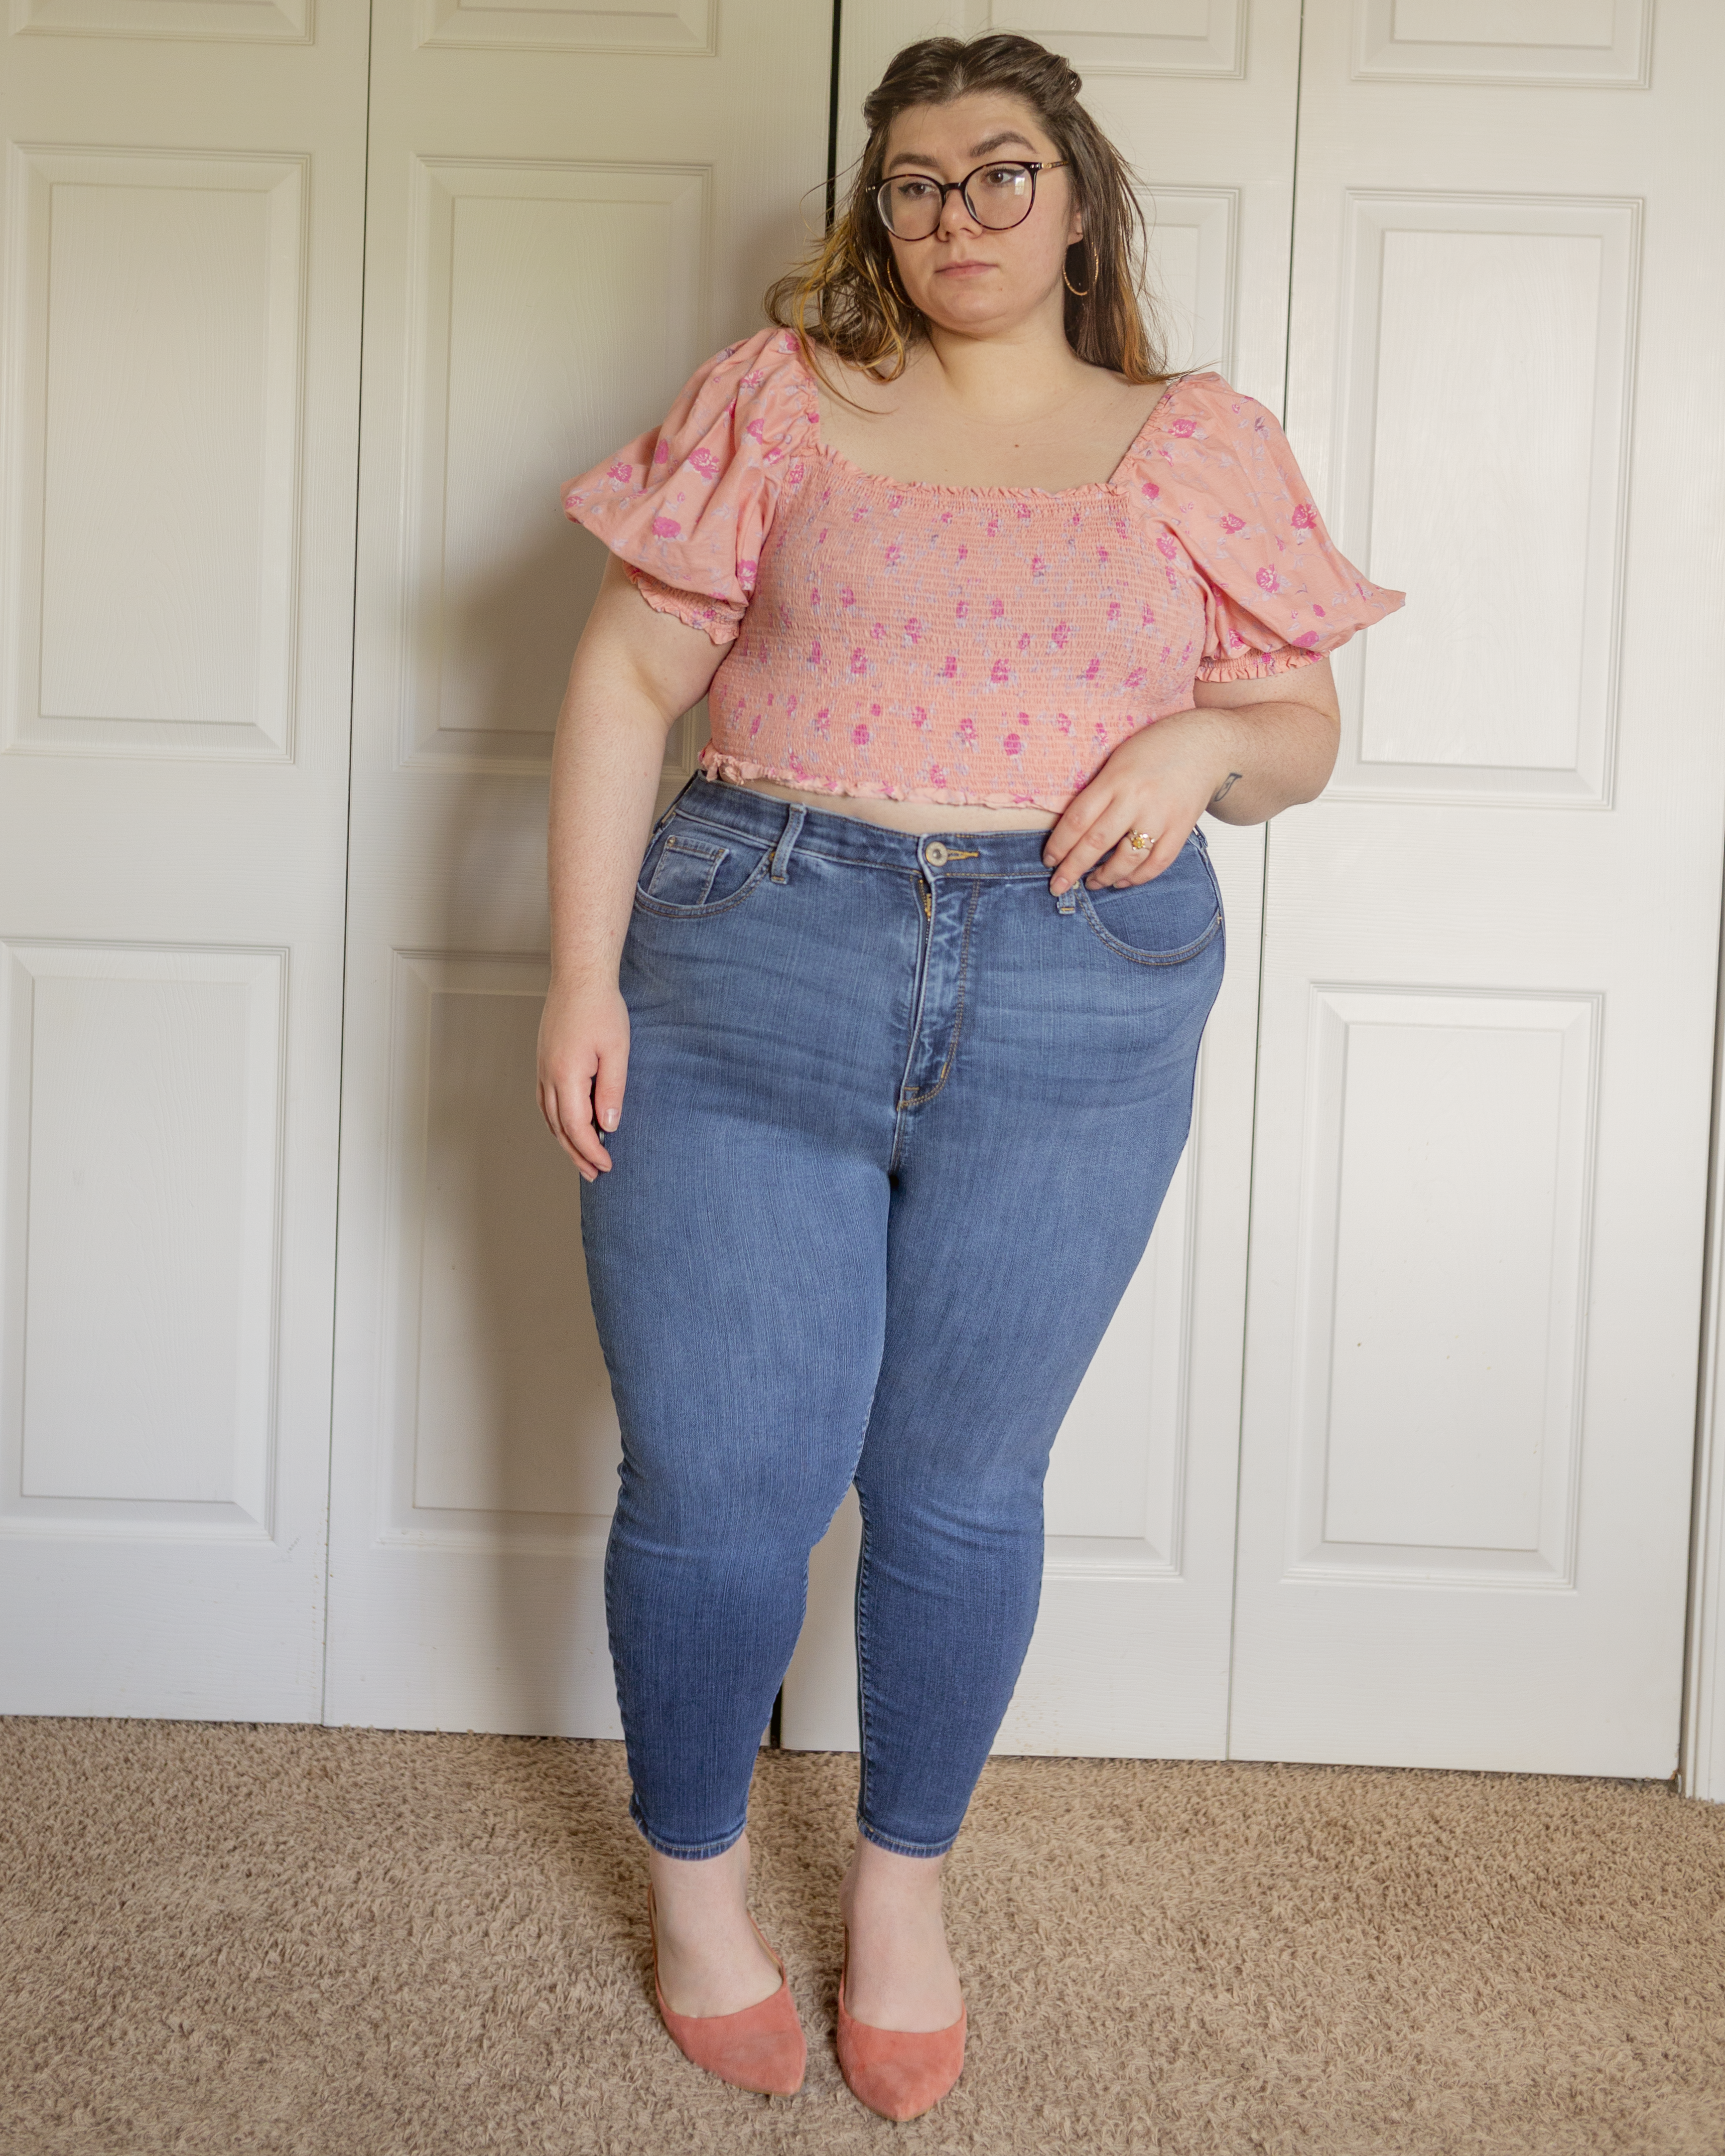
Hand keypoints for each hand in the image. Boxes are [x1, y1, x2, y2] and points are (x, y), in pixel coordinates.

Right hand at [537, 974, 629, 1181]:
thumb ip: (612, 1091)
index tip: (606, 1165)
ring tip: (581, 1158)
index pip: (576, 1127)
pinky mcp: (543, 1061)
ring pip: (548, 1117)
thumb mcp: (617, 1051)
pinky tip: (567, 1126)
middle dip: (576, 1154)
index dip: (591, 1150)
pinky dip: (555, 1121)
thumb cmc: (601, 1009)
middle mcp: (547, 1076)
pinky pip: (544, 1101)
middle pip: (558, 1128)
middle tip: (593, 1174)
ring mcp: (542, 1068)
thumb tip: (608, 1126)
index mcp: (566, 1076)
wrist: (579, 977)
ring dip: (564, 1140)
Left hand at [1042, 709, 1238, 894]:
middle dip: (1072, 869)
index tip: (1049, 860)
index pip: (1078, 819)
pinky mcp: (1182, 828)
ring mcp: (1161, 816)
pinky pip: (1157, 863)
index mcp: (1115, 779)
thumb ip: (1098, 790)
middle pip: (1096, 843)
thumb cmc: (1156, 749)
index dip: (1059, 845)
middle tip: (1058, 886)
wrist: (1206, 744)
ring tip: (1091, 883)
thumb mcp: (1119, 759)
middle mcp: (1136, 799)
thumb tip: (1072, 828)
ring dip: (1105, 876)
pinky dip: (1138, 877)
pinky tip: (1123, 881)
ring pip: (1127, 858)